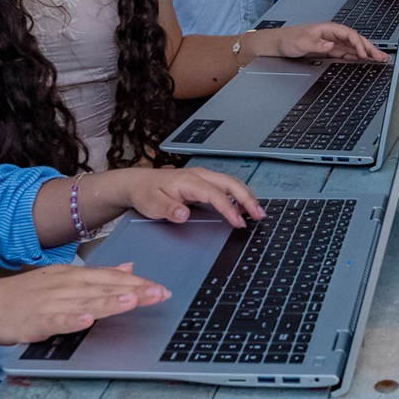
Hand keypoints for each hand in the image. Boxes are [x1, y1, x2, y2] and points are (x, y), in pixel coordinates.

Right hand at [0, 262, 170, 345]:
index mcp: (71, 275)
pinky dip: (72, 319)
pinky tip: (87, 320)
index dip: (138, 283)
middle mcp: (63, 285)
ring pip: (84, 301)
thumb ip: (97, 276)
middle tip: (161, 293)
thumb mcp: (62, 280)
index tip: (162, 288)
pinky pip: (56, 320)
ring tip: (133, 301)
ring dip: (110, 301)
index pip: (110, 277)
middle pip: (103, 287)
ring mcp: (49, 302)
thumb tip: (130, 268)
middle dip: (134, 291)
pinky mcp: (34, 320)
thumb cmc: (24, 296)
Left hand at [115, 167, 263, 227]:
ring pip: (232, 183)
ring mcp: (203, 177)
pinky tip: (244, 207)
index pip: (216, 194)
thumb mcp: (151, 204)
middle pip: (231, 183)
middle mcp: (200, 175)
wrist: (138, 183)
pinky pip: (227, 186)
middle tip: (259, 215)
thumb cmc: (146, 194)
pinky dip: (239, 195)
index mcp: (189, 181)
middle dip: (247, 198)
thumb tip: (184, 214)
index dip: (229, 208)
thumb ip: (167, 209)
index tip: (239, 222)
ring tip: (258, 213)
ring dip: (246, 196)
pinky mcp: (204, 183)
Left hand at [257, 22, 386, 62]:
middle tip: (382, 57)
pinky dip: (357, 58)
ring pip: (353, 48)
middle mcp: (332, 35)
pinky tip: (364, 62)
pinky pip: (347, 54)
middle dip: (370, 48)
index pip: (349, 34)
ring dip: (366, 53)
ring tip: (379, 60)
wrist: (276, 45)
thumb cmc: (286, 40)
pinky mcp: (329, 52)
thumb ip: (315, 43)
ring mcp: (331, 43)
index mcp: (328, 29)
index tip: (364, 54)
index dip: (359, 44)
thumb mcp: (299, 41)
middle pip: (355, 40)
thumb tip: (330, 45)